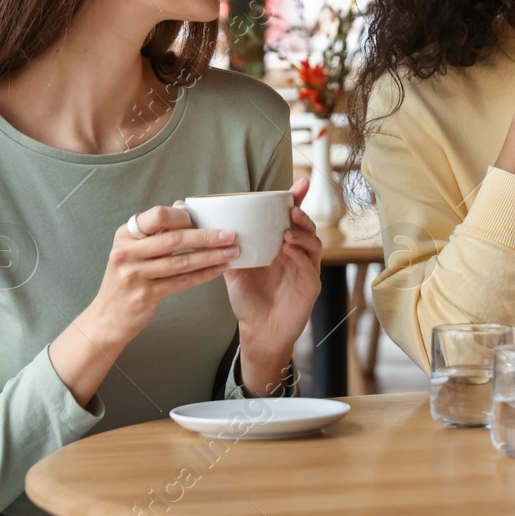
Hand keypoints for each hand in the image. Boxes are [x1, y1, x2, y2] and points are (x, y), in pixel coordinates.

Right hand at [85, 205, 239, 348]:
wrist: (108, 316)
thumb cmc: (129, 277)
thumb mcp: (133, 249)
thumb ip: (156, 232)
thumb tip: (185, 207)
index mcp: (126, 234)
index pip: (158, 216)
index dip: (184, 217)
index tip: (207, 219)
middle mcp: (127, 252)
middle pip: (174, 239)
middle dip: (207, 236)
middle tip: (231, 235)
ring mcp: (134, 274)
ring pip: (181, 261)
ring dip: (211, 256)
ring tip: (232, 253)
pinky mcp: (144, 295)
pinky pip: (181, 282)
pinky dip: (203, 275)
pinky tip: (219, 270)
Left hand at [222, 178, 322, 366]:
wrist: (259, 331)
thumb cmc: (249, 299)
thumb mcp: (234, 270)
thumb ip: (225, 249)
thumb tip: (201, 227)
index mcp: (282, 246)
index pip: (291, 219)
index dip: (297, 200)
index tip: (300, 184)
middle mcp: (297, 253)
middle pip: (306, 226)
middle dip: (301, 213)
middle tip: (290, 208)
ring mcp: (306, 268)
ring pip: (313, 242)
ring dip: (302, 232)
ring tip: (287, 230)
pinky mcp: (311, 285)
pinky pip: (310, 265)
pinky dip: (301, 254)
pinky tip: (289, 249)